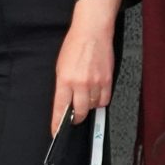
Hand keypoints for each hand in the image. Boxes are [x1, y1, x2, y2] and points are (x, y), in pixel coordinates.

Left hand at [49, 0, 121, 132]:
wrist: (92, 32)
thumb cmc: (74, 46)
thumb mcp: (61, 66)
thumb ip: (63, 85)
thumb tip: (64, 102)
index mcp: (64, 80)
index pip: (60, 107)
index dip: (58, 122)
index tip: (56, 131)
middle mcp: (80, 83)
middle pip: (80, 111)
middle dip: (76, 116)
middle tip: (75, 115)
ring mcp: (95, 83)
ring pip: (93, 106)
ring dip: (89, 105)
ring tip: (86, 95)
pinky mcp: (107, 80)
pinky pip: (104, 99)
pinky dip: (100, 100)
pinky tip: (96, 93)